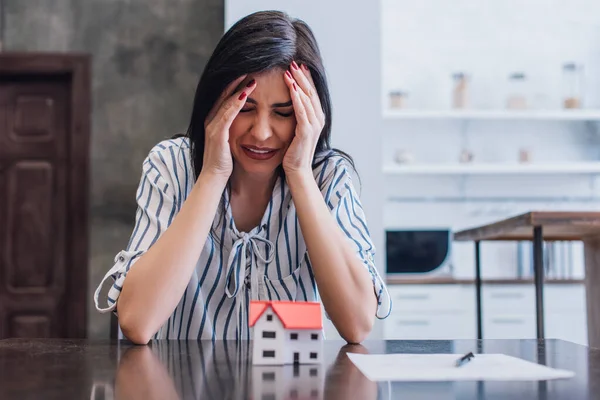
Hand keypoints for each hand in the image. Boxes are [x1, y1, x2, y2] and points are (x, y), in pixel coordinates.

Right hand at [202, 75, 256, 178]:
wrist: (214, 178)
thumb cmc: (224, 162)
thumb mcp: (228, 141)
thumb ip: (232, 129)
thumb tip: (244, 121)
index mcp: (214, 121)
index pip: (225, 97)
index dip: (236, 85)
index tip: (248, 73)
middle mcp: (211, 120)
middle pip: (224, 95)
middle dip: (237, 81)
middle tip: (250, 67)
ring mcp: (213, 126)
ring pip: (226, 102)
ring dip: (239, 88)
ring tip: (251, 76)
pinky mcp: (217, 134)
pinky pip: (228, 115)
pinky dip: (236, 103)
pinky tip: (245, 94)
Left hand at [282, 61, 324, 175]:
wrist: (297, 171)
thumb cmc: (293, 152)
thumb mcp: (296, 130)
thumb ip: (296, 116)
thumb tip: (290, 103)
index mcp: (316, 118)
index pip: (311, 94)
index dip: (305, 79)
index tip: (298, 66)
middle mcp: (318, 120)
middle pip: (311, 92)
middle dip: (302, 76)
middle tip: (294, 62)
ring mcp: (314, 125)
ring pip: (307, 99)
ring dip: (299, 83)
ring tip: (290, 70)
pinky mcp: (306, 131)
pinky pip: (301, 111)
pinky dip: (296, 98)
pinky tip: (291, 87)